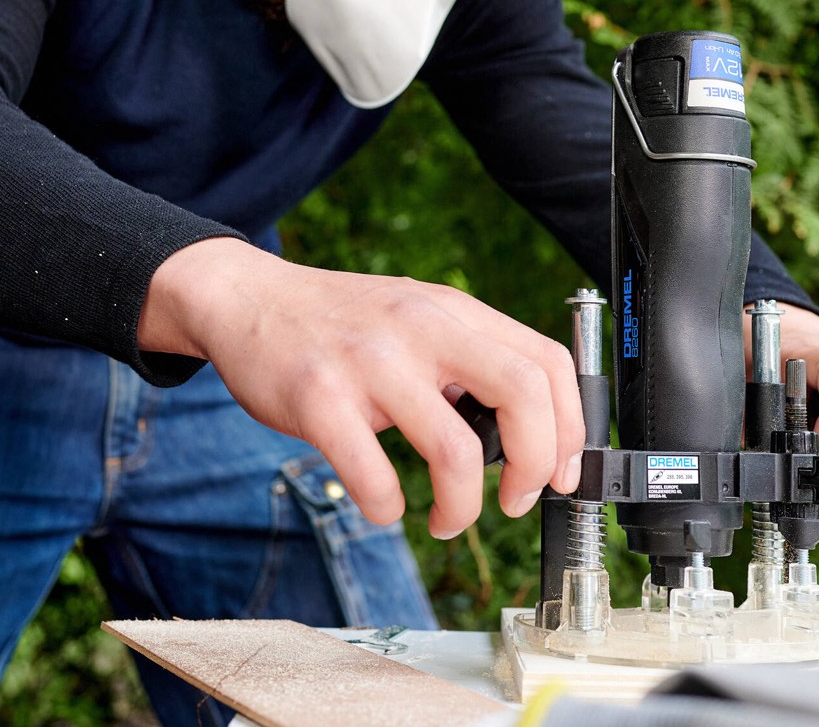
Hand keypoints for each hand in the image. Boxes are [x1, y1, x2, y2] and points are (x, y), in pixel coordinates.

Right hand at [140, 238, 585, 538]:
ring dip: (462, 508)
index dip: (571, 428)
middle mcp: (421, 327)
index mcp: (453, 311)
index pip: (547, 362)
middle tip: (517, 501)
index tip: (562, 473)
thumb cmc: (338, 323)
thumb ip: (468, 358)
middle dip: (536, 467)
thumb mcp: (416, 315)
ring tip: (447, 519)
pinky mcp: (320, 397)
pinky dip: (388, 508)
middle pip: (522, 396)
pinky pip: (375, 477)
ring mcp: (371, 361)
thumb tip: (527, 435)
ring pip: (455, 451)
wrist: (247, 299)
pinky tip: (383, 505)